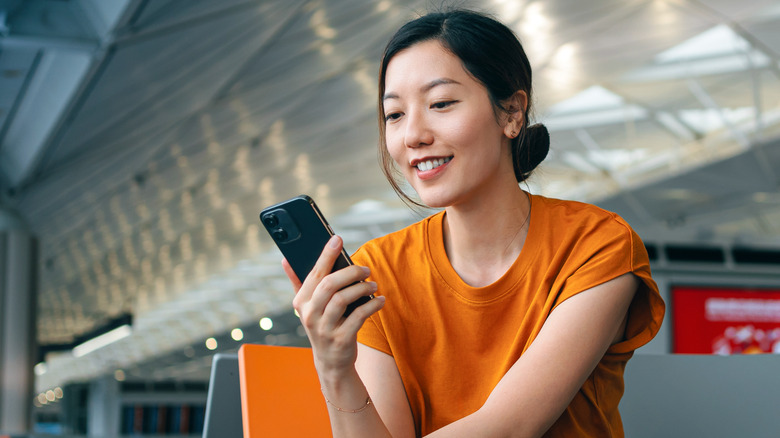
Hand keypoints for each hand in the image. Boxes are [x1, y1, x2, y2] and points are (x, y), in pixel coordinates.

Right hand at [284, 235, 384, 379]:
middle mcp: (309, 315)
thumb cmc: (322, 326)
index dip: (325, 255)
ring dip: (362, 288)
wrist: (331, 362)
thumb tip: (286, 259)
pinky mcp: (341, 340)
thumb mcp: (306, 307)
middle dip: (349, 272)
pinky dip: (372, 305)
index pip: (314, 274)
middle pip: (328, 285)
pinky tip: (380, 300)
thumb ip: (298, 283)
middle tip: (365, 269)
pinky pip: (358, 316)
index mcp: (301, 302)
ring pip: (343, 299)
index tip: (337, 239)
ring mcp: (324, 329)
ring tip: (373, 285)